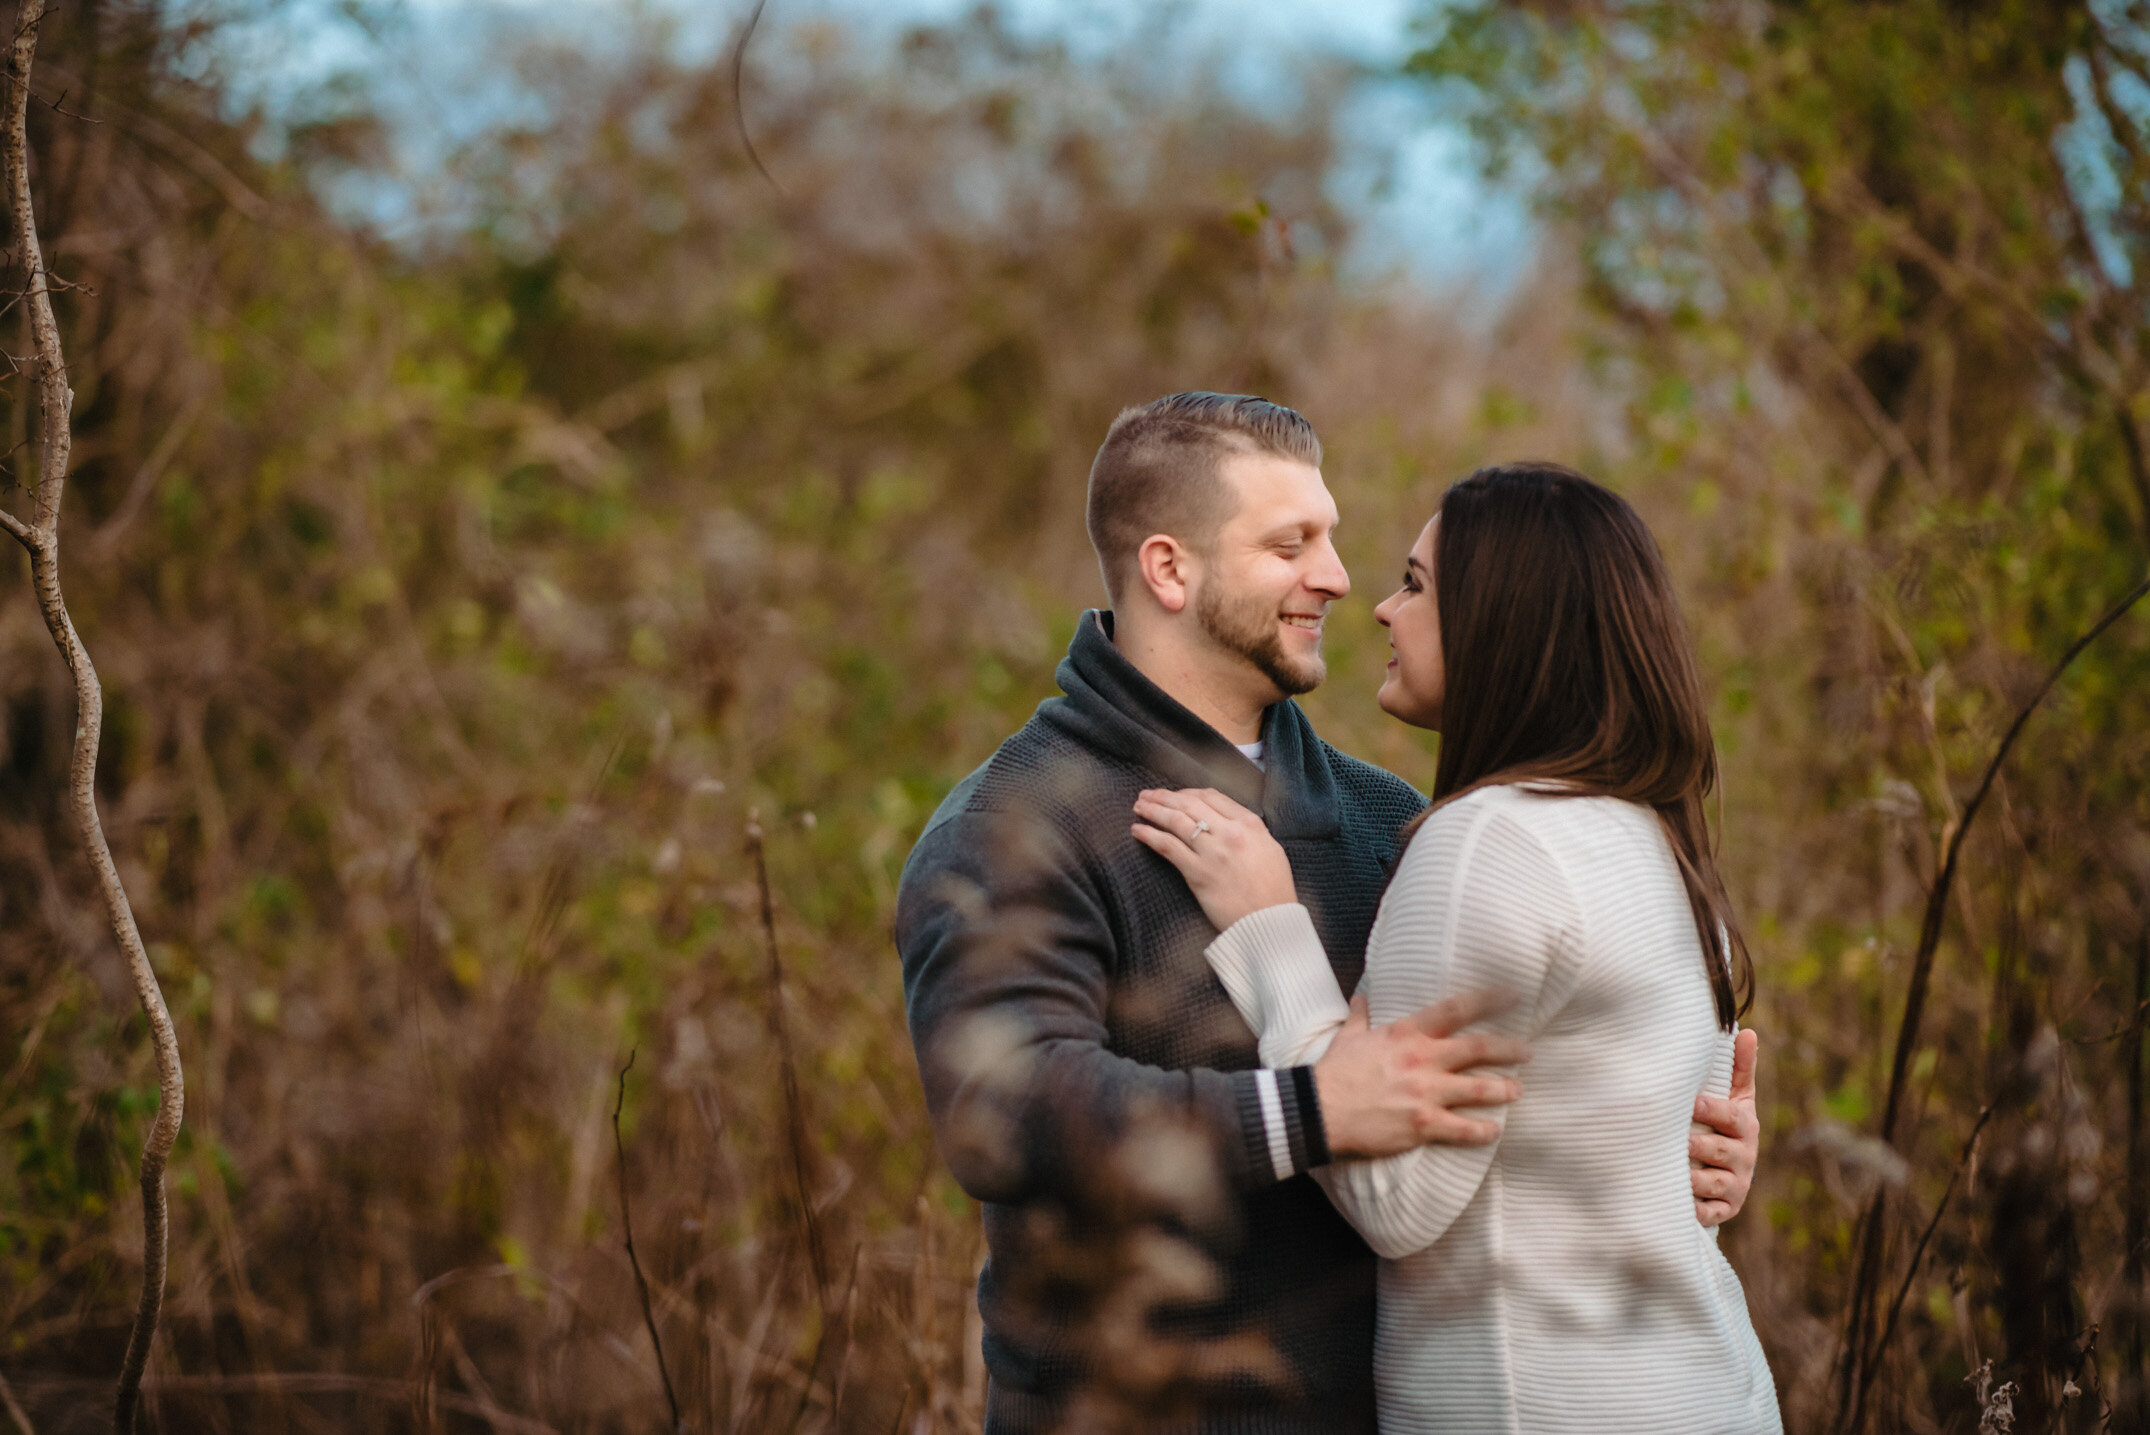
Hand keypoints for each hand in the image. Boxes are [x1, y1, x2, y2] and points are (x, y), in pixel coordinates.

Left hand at [1131, 787, 1297, 930]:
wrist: (1270, 922)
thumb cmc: (1273, 889)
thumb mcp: (1270, 848)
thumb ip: (1248, 830)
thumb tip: (1226, 820)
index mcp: (1249, 824)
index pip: (1211, 796)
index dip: (1187, 792)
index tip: (1175, 795)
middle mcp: (1230, 833)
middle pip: (1189, 804)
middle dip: (1164, 797)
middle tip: (1147, 794)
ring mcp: (1212, 853)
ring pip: (1175, 821)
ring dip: (1153, 810)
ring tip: (1139, 806)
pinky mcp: (1197, 874)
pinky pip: (1168, 847)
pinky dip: (1149, 835)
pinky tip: (1137, 830)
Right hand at [1314, 988, 1529, 1157]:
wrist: (1319, 1110)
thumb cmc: (1333, 1072)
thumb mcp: (1347, 1037)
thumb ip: (1361, 1016)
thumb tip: (1362, 997)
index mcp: (1407, 1033)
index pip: (1456, 1010)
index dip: (1489, 1000)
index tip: (1513, 995)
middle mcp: (1422, 1059)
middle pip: (1478, 1048)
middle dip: (1508, 1049)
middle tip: (1527, 1052)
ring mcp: (1425, 1093)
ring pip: (1478, 1089)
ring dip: (1503, 1089)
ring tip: (1518, 1090)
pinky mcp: (1422, 1124)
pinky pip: (1462, 1129)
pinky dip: (1482, 1131)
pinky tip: (1495, 1131)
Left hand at [1691, 1027, 1759, 1225]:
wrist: (1727, 1173)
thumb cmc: (1724, 1124)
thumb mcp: (1735, 1097)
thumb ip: (1739, 1068)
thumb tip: (1745, 1030)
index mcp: (1746, 1127)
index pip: (1733, 1117)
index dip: (1712, 1110)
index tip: (1691, 1103)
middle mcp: (1744, 1158)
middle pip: (1719, 1151)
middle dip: (1697, 1145)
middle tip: (1677, 1140)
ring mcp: (1734, 1186)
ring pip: (1711, 1183)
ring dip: (1690, 1177)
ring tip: (1668, 1170)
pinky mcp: (1723, 1210)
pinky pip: (1707, 1212)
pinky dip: (1693, 1209)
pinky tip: (1674, 1202)